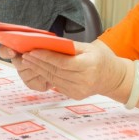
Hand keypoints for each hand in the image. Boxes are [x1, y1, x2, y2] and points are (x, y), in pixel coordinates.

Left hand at [2, 41, 127, 99]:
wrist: (112, 77)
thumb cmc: (99, 58)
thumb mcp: (89, 47)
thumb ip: (69, 46)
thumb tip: (48, 43)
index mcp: (89, 66)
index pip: (63, 63)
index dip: (46, 57)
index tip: (33, 51)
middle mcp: (85, 80)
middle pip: (56, 71)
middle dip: (38, 63)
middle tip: (25, 55)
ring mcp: (80, 90)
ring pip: (54, 79)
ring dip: (39, 70)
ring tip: (29, 61)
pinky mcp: (75, 96)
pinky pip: (57, 85)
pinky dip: (47, 77)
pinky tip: (38, 69)